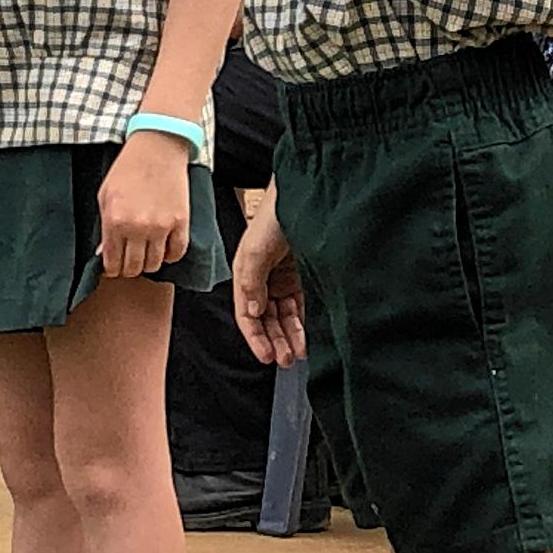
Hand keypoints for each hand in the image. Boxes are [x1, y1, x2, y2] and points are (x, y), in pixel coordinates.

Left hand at [97, 131, 191, 281]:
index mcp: (115, 220)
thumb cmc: (128, 169)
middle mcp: (137, 227)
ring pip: (155, 264)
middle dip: (129, 269)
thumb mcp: (105, 195)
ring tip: (145, 254)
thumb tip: (103, 254)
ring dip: (148, 263)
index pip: (112, 263)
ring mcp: (161, 226)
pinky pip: (176, 253)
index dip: (112, 269)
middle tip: (128, 262)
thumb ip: (103, 227)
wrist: (158, 147)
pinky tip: (163, 248)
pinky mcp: (181, 222)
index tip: (114, 267)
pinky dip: (169, 255)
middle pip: (134, 268)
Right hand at [232, 185, 305, 365]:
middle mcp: (262, 277)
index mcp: (245, 271)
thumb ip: (251, 282)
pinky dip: (301, 322)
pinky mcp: (301, 275)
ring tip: (296, 354)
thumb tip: (251, 313)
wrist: (307, 191)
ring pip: (282, 315)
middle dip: (273, 340)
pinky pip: (299, 305)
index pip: (246, 313)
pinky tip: (305, 336)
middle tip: (284, 360)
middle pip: (264, 318)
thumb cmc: (277, 214)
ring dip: (287, 335)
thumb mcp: (257, 249)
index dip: (255, 337)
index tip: (266, 356)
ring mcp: (282, 277)